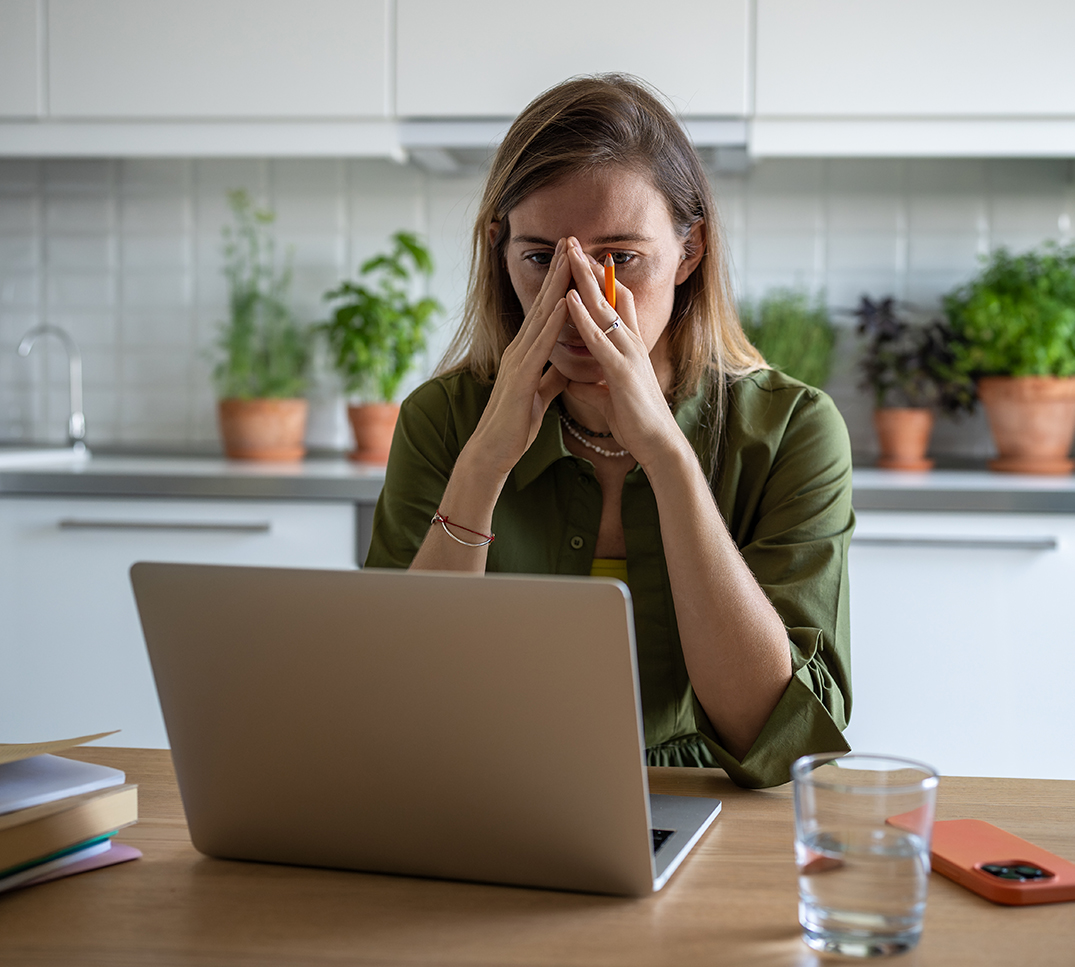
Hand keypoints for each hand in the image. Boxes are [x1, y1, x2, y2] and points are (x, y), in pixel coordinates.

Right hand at [464, 239, 571, 476]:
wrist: (494, 451)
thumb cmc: (515, 424)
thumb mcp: (540, 393)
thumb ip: (551, 376)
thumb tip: (564, 365)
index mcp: (525, 352)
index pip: (546, 311)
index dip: (558, 283)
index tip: (571, 257)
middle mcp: (520, 349)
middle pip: (542, 303)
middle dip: (557, 270)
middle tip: (570, 238)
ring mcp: (518, 361)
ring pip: (541, 316)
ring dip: (556, 285)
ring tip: (569, 257)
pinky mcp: (521, 377)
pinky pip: (541, 345)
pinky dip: (555, 322)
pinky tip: (566, 303)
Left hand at [560, 238, 683, 466]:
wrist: (658, 446)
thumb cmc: (637, 424)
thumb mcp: (611, 399)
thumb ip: (595, 386)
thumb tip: (577, 383)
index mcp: (630, 349)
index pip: (616, 306)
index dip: (601, 282)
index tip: (584, 262)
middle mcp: (632, 344)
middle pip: (610, 296)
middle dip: (591, 269)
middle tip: (573, 243)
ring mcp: (629, 355)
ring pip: (604, 309)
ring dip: (585, 281)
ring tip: (569, 255)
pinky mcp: (622, 371)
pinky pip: (598, 338)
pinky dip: (582, 316)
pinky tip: (568, 297)